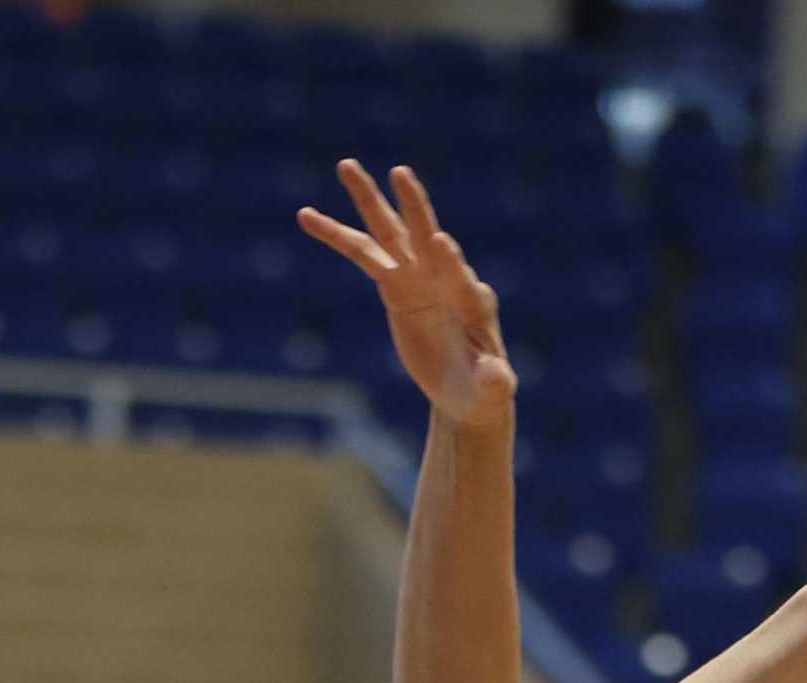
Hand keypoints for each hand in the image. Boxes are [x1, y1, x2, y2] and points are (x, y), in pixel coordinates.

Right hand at [297, 159, 515, 431]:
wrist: (465, 391)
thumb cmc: (484, 392)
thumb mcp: (492, 393)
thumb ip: (495, 382)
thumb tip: (498, 376)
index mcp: (473, 303)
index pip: (461, 278)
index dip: (450, 262)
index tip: (439, 241)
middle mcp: (446, 279)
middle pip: (426, 237)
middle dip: (415, 207)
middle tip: (400, 173)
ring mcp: (419, 278)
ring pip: (390, 235)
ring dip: (368, 201)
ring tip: (346, 165)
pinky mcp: (396, 286)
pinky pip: (363, 254)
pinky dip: (337, 236)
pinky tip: (308, 215)